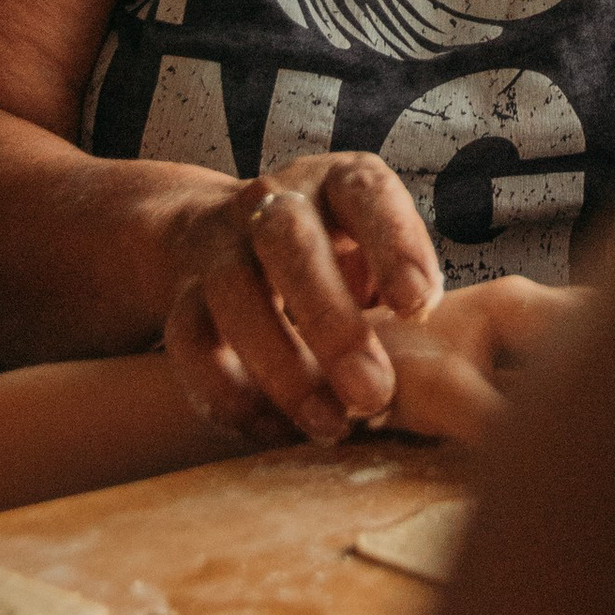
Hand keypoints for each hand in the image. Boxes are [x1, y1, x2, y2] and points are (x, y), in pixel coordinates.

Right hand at [162, 154, 442, 446]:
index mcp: (336, 183)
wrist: (217, 238)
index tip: (418, 305)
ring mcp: (219, 247)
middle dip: (332, 323)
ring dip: (283, 368)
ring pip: (235, 296)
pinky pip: (190, 345)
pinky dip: (232, 395)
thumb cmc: (334, 257)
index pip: (365, 193)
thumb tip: (430, 350)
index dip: (393, 245)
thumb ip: (404, 291)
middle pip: (291, 246)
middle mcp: (273, 203)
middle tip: (372, 392)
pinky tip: (276, 431)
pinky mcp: (183, 297)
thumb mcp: (376, 253)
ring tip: (330, 425)